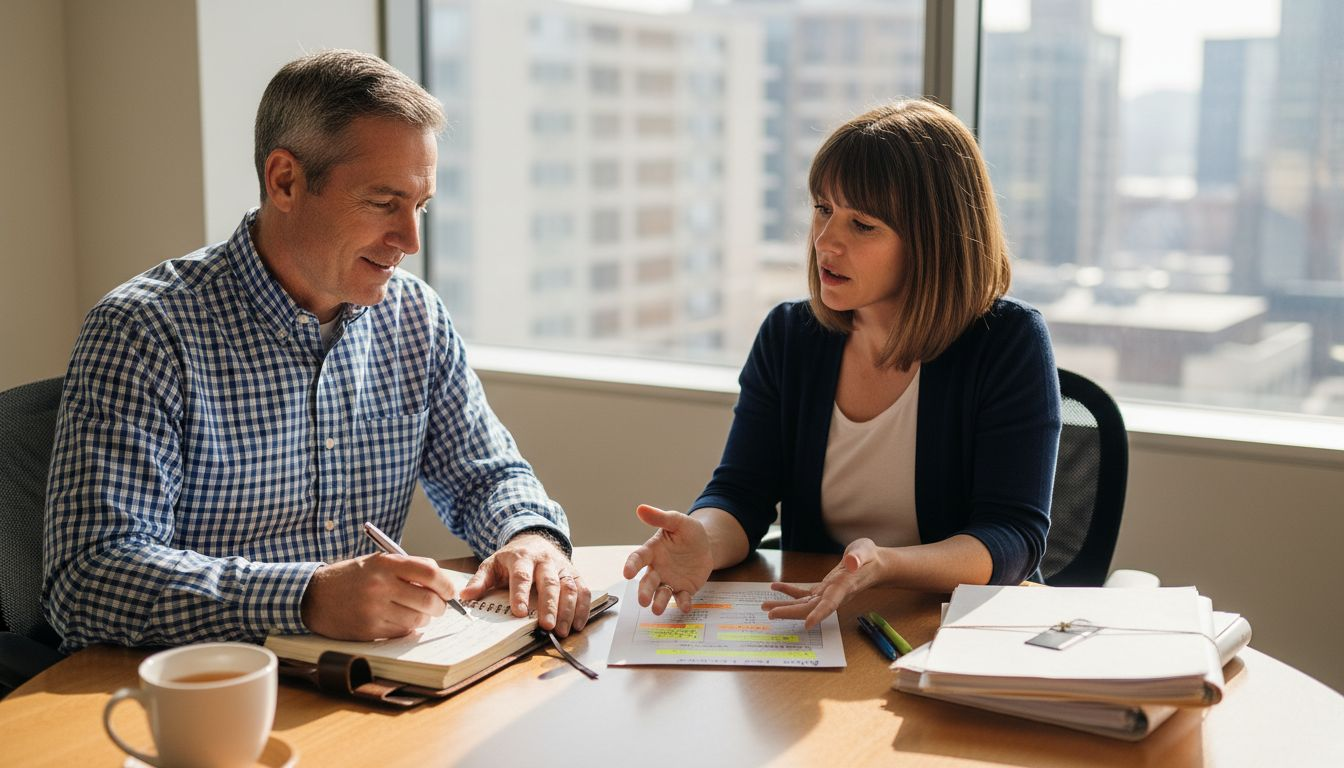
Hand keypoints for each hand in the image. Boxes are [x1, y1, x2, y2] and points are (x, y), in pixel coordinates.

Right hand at [301, 553, 456, 639]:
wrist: (314, 596)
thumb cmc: (351, 577)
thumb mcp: (377, 562)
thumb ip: (407, 570)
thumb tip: (441, 585)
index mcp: (385, 564)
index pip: (429, 572)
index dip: (446, 584)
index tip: (450, 591)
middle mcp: (380, 586)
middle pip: (428, 600)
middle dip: (440, 606)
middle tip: (439, 606)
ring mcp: (374, 610)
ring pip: (417, 619)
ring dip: (424, 619)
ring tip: (418, 613)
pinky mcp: (368, 630)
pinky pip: (401, 632)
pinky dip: (407, 628)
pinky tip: (400, 620)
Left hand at [459, 532, 591, 636]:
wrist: (534, 540)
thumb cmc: (511, 559)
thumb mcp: (492, 564)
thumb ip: (480, 580)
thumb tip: (465, 596)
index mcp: (521, 557)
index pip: (522, 575)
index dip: (520, 594)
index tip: (518, 612)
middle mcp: (545, 561)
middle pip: (549, 582)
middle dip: (549, 605)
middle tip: (547, 626)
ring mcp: (562, 567)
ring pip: (569, 587)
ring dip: (568, 610)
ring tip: (564, 631)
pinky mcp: (574, 573)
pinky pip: (583, 589)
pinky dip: (583, 607)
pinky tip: (579, 624)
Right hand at [622, 504, 713, 614]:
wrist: (706, 544)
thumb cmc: (687, 531)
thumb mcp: (677, 521)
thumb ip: (660, 517)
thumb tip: (641, 508)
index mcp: (652, 551)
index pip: (638, 558)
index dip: (631, 566)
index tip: (627, 573)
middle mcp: (657, 569)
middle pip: (648, 582)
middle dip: (644, 592)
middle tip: (643, 601)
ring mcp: (669, 581)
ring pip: (661, 593)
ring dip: (659, 602)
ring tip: (657, 610)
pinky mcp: (683, 589)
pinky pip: (681, 598)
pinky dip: (682, 603)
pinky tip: (685, 607)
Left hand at [761, 538, 885, 628]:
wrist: (873, 564)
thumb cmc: (870, 557)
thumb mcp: (865, 551)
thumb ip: (858, 557)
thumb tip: (851, 562)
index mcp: (844, 587)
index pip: (831, 604)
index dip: (819, 614)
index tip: (807, 625)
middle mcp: (833, 595)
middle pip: (810, 609)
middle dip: (790, 612)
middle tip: (770, 614)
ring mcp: (827, 594)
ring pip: (803, 605)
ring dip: (784, 606)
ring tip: (765, 606)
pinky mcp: (822, 589)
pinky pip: (803, 594)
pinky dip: (788, 591)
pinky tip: (775, 587)